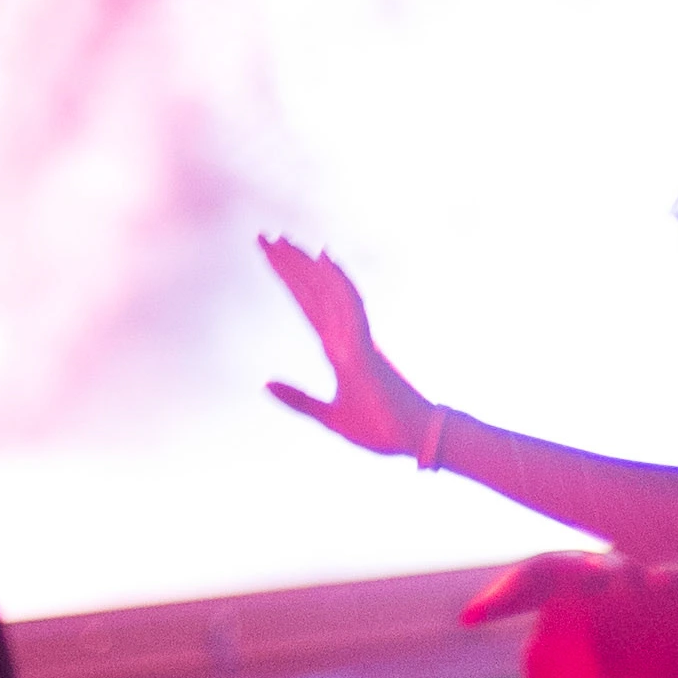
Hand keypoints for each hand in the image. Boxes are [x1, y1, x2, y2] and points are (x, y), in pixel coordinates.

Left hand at [258, 236, 438, 459]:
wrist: (413, 441)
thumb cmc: (379, 429)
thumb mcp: (328, 416)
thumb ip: (297, 399)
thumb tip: (264, 382)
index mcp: (339, 349)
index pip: (307, 306)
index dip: (289, 279)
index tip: (271, 254)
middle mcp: (347, 336)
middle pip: (312, 292)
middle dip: (288, 264)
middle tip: (264, 236)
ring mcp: (356, 339)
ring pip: (327, 292)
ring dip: (304, 265)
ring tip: (281, 241)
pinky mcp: (365, 348)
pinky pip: (350, 307)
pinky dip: (336, 281)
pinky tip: (323, 259)